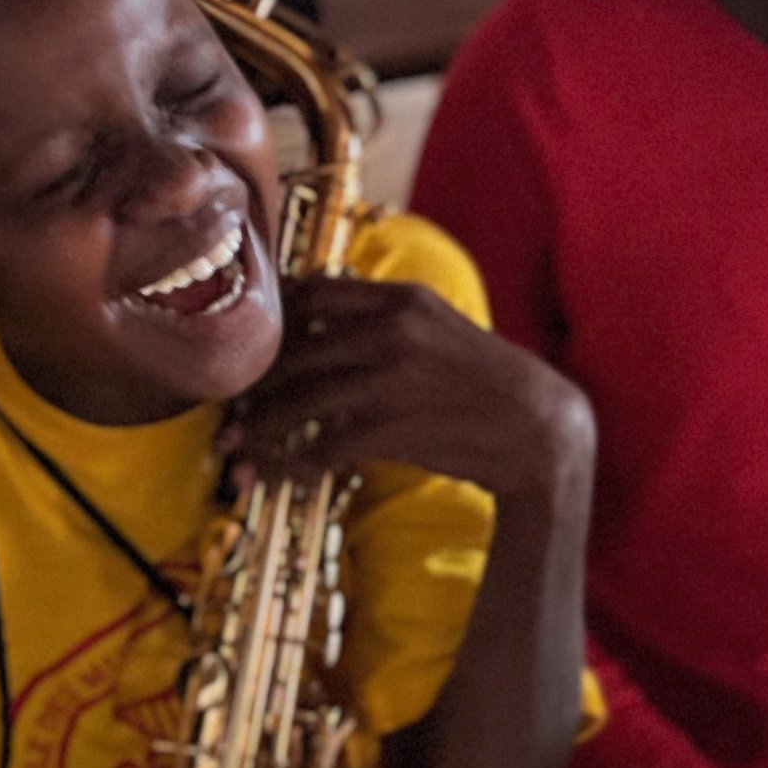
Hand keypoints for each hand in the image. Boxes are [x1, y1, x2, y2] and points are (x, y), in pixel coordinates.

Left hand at [228, 274, 593, 503]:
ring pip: (297, 401)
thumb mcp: (440, 330)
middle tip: (226, 403)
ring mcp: (390, 380)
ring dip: (257, 427)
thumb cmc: (486, 384)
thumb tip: (320, 332)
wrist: (541, 431)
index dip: (270, 320)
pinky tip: (271, 473)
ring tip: (233, 444)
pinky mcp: (391, 430)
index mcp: (401, 299)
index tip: (248, 344)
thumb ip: (385, 322)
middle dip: (251, 381)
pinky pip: (319, 448)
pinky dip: (288, 464)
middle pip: (292, 349)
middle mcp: (392, 331)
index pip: (311, 293)